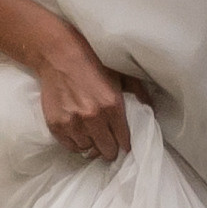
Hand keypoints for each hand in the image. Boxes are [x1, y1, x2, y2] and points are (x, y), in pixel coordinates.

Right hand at [34, 19, 149, 160]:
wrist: (59, 57)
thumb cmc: (91, 64)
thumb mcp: (121, 73)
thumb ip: (138, 91)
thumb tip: (150, 108)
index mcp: (111, 105)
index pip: (123, 140)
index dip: (124, 144)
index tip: (122, 144)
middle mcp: (93, 117)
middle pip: (106, 150)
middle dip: (109, 148)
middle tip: (107, 143)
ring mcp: (73, 122)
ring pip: (87, 149)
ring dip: (91, 143)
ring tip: (90, 134)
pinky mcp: (56, 125)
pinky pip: (70, 146)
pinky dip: (75, 142)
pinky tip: (78, 132)